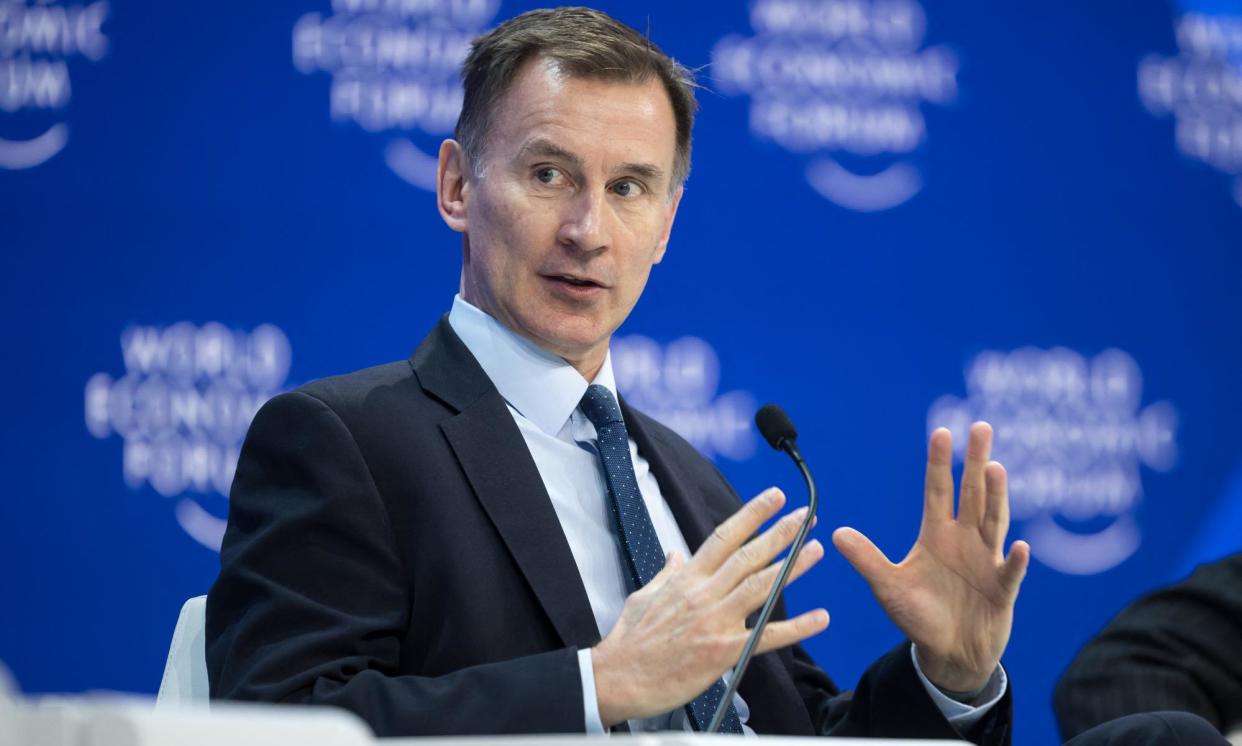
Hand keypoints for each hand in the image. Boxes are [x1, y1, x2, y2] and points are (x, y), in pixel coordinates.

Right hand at [591, 487, 828, 726]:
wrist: (618, 678)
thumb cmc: (629, 640)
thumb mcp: (644, 595)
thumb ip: (667, 574)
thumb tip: (676, 555)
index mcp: (686, 578)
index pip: (724, 537)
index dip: (752, 514)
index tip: (773, 498)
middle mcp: (703, 594)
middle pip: (749, 555)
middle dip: (781, 532)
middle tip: (806, 516)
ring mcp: (715, 621)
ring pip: (761, 586)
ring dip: (793, 566)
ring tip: (815, 549)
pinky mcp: (723, 651)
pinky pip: (766, 636)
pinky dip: (796, 628)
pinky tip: (818, 618)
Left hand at [832, 422, 1029, 691]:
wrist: (949, 652)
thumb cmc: (919, 616)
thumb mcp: (888, 587)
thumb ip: (867, 560)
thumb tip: (836, 533)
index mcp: (937, 534)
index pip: (938, 491)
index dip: (940, 463)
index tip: (942, 432)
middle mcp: (964, 540)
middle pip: (972, 494)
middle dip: (974, 462)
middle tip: (980, 428)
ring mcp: (987, 562)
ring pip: (993, 522)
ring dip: (995, 497)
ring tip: (994, 468)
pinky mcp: (1002, 590)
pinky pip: (1010, 573)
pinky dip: (1015, 561)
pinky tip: (1019, 546)